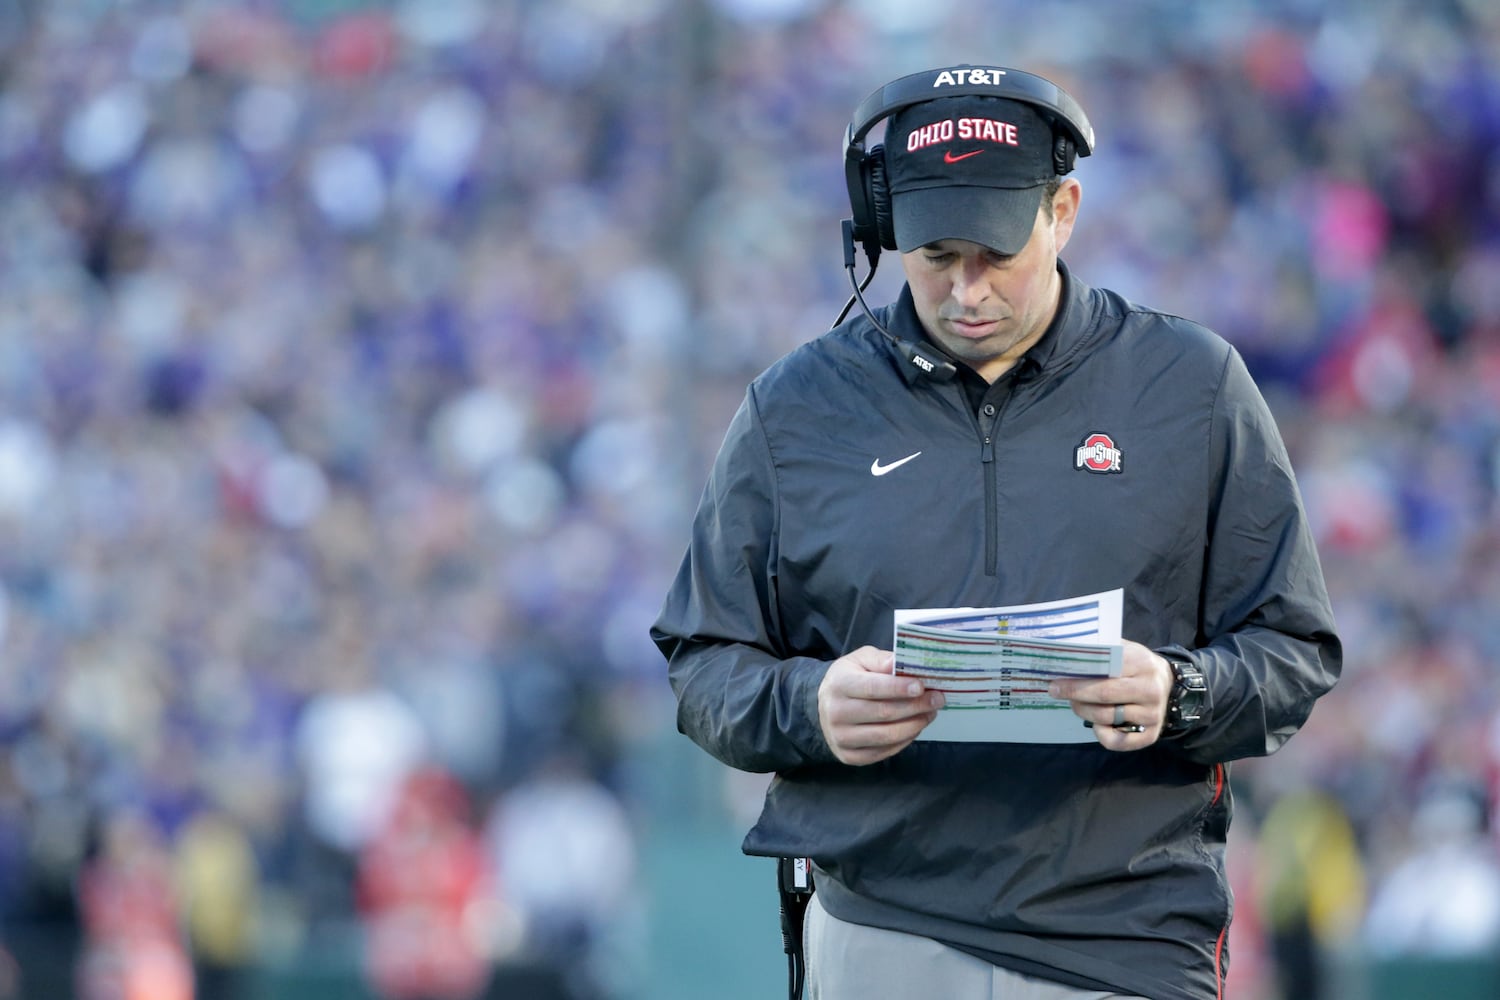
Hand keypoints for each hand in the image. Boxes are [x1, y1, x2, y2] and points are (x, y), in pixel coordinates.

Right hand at [818, 646, 944, 765]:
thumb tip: (901, 664)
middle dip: (916, 706)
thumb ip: (881, 661)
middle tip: (937, 699)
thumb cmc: (850, 678)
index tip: (922, 687)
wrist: (827, 706)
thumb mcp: (861, 660)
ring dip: (915, 725)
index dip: (899, 688)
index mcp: (839, 684)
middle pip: (884, 713)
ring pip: (887, 736)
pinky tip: (915, 727)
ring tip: (930, 713)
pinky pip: (884, 752)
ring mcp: (840, 737)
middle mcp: (836, 712)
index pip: (872, 688)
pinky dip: (905, 740)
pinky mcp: (849, 756)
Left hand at [1048, 640, 1173, 750]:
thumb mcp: (1124, 649)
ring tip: (1075, 704)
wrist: (1168, 684)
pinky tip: (1096, 725)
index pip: (1103, 672)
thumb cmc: (1135, 665)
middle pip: (1103, 696)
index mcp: (1141, 663)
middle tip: (1056, 691)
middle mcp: (1150, 689)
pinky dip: (1101, 735)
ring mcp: (1152, 714)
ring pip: (1107, 718)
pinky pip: (1119, 741)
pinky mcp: (1152, 734)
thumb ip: (1101, 650)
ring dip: (1084, 712)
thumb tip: (1065, 651)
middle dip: (1074, 695)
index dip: (1076, 679)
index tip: (1054, 681)